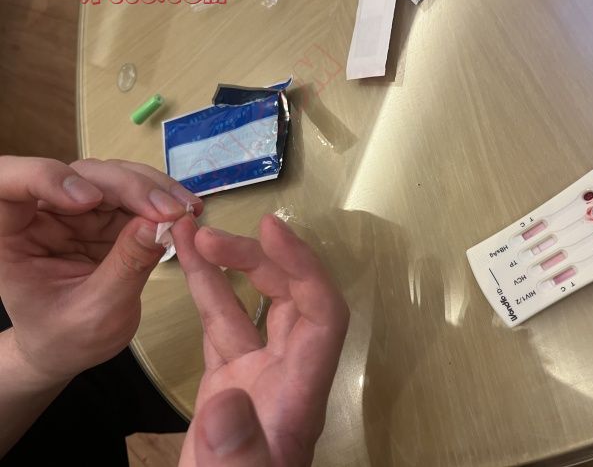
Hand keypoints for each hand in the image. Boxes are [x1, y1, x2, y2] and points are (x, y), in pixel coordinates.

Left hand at [0, 156, 202, 381]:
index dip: (45, 178)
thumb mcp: (98, 311)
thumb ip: (127, 266)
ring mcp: (78, 210)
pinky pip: (136, 194)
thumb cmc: (67, 337)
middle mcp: (42, 213)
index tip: (89, 200)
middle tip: (171, 211)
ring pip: (114, 177)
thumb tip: (160, 222)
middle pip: (82, 175)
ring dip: (154, 188)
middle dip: (129, 187)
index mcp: (12, 237)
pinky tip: (188, 210)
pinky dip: (164, 199)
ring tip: (187, 210)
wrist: (73, 348)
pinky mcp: (107, 215)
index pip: (8, 186)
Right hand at [172, 215, 349, 466]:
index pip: (322, 314)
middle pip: (289, 298)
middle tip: (210, 234)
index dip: (305, 268)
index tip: (272, 230)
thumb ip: (239, 449)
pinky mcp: (229, 378)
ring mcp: (258, 373)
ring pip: (251, 305)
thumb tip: (228, 401)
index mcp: (300, 390)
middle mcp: (286, 372)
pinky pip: (221, 323)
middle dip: (257, 260)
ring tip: (191, 233)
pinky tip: (187, 263)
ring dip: (227, 266)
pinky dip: (206, 291)